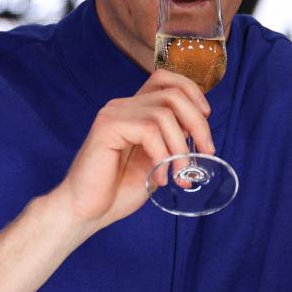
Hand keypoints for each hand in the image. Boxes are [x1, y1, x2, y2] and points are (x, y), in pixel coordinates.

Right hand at [46, 69, 214, 231]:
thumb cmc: (119, 190)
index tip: (206, 118)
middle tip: (206, 152)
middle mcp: (124, 105)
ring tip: (180, 174)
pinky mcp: (107, 127)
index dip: (193, 92)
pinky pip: (149, 131)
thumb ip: (173, 141)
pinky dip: (162, 155)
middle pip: (173, 94)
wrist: (85, 211)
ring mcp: (114, 114)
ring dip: (181, 147)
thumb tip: (200, 132)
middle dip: (198, 123)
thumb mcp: (157, 161)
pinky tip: (159, 177)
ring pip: (165, 114)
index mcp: (135, 109)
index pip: (166, 79)